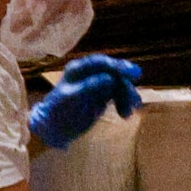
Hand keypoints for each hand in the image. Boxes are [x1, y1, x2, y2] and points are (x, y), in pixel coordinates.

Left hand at [29, 54, 143, 147]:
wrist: (55, 128)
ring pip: (118, 85)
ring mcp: (96, 85)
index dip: (117, 66)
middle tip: (135, 102)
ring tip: (127, 113)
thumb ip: (90, 86)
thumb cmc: (58, 111)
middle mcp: (88, 74)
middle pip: (113, 73)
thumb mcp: (73, 98)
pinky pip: (118, 95)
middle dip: (125, 86)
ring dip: (126, 96)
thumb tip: (110, 77)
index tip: (134, 73)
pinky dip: (124, 102)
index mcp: (77, 70)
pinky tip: (125, 115)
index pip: (100, 63)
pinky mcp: (102, 97)